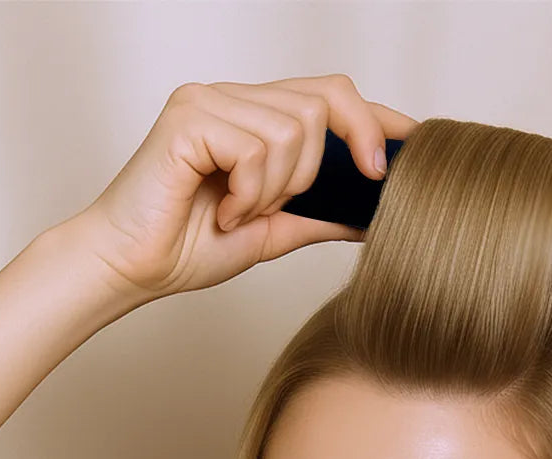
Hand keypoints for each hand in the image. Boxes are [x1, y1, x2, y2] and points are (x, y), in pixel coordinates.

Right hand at [73, 74, 418, 302]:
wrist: (135, 268)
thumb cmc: (191, 246)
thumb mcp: (275, 231)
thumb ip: (320, 215)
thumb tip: (374, 215)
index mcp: (257, 118)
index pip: (331, 98)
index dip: (377, 118)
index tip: (416, 144)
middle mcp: (236, 97)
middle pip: (325, 100)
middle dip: (319, 166)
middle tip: (281, 204)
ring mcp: (211, 99)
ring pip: (294, 129)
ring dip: (275, 189)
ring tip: (237, 212)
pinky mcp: (189, 116)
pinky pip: (256, 147)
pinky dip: (248, 192)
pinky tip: (220, 209)